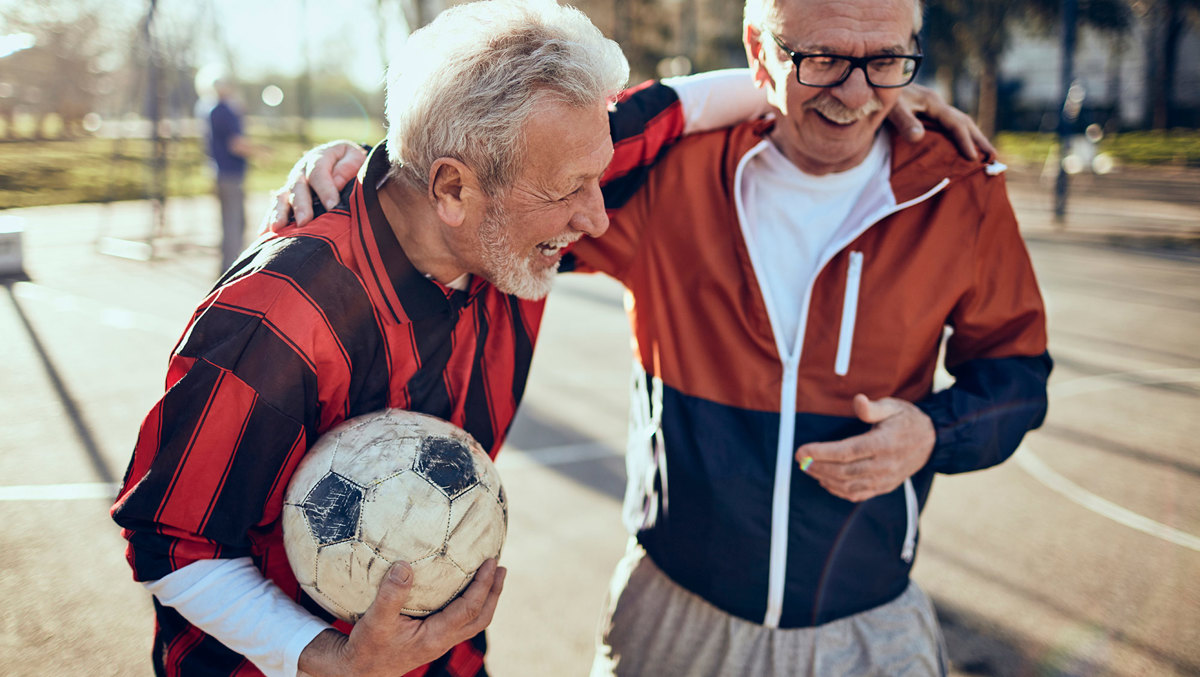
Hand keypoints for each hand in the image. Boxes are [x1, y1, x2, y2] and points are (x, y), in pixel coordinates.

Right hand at [261, 140, 367, 232]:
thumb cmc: (351, 162)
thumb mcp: (354, 157)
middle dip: (301, 205)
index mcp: (319, 158)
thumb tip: (336, 183)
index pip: (319, 173)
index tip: (332, 206)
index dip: (325, 189)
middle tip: (304, 222)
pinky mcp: (287, 197)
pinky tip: (264, 234)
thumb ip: (347, 168)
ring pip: (282, 197)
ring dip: (279, 213)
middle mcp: (301, 171)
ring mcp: (292, 185)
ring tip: (277, 228)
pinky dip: (269, 220)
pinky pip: (276, 208)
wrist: (341, 160)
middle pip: (298, 187)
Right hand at [299, 559, 505, 676]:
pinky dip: (470, 603)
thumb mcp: (375, 620)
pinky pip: (461, 621)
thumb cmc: (366, 647)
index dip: (484, 585)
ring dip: (486, 599)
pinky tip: (464, 588)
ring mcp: (440, 642)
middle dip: (494, 592)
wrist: (358, 671)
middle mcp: (443, 641)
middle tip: (501, 567)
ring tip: (491, 576)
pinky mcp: (433, 639)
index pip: (469, 609)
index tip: (491, 562)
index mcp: (435, 636)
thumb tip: (405, 566)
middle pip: (481, 618)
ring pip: (473, 622)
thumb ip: (391, 594)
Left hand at [796, 394, 934, 502]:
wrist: (931, 441)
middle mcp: (884, 465)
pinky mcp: (884, 487)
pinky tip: (826, 482)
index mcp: (883, 444)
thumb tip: (858, 401)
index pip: (847, 452)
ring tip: (809, 469)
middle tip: (800, 460)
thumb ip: (873, 407)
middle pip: (843, 472)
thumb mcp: (893, 406)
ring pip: (848, 486)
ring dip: (825, 479)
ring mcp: (884, 479)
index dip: (821, 453)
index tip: (801, 451)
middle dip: (817, 467)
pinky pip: (858, 494)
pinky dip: (839, 491)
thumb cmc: (907, 420)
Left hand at [888, 84, 995, 161]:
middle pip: (965, 122)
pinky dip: (959, 136)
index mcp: (933, 103)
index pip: (956, 124)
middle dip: (979, 140)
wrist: (874, 80)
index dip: (965, 141)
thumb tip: (919, 137)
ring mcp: (933, 107)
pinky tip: (960, 146)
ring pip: (960, 123)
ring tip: (984, 154)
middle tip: (994, 158)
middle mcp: (937, 104)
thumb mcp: (891, 108)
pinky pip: (949, 125)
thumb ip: (904, 121)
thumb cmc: (881, 94)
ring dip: (973, 138)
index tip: (973, 159)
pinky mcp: (927, 111)